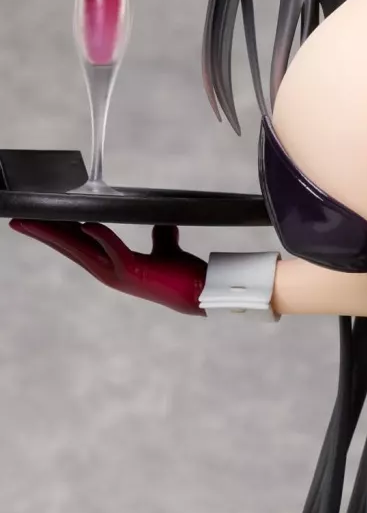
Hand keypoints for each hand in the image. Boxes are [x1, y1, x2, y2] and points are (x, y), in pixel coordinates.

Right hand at [10, 221, 207, 315]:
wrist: (199, 292)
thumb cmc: (181, 274)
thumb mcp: (166, 249)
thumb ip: (160, 237)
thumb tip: (161, 224)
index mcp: (111, 264)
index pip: (78, 245)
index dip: (56, 233)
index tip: (36, 221)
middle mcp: (108, 271)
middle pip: (70, 247)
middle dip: (44, 233)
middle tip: (19, 220)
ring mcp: (118, 273)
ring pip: (82, 249)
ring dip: (59, 234)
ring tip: (36, 222)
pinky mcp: (133, 271)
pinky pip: (113, 250)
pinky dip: (101, 237)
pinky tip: (88, 225)